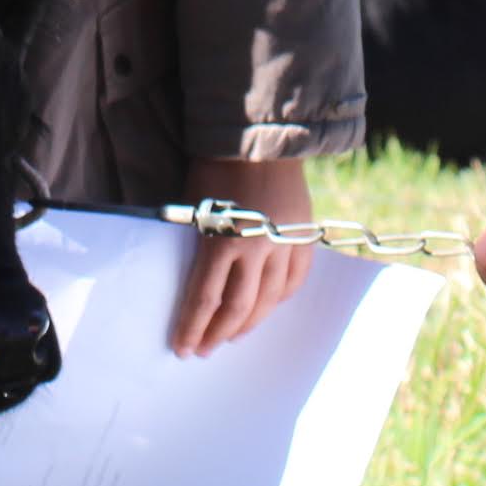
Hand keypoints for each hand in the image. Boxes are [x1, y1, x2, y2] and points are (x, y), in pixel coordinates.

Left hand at [171, 156, 313, 356]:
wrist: (260, 136)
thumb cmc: (216, 166)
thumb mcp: (194, 204)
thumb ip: (198, 242)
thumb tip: (192, 280)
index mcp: (221, 238)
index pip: (204, 299)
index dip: (192, 327)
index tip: (182, 347)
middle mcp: (255, 246)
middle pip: (237, 307)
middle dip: (218, 333)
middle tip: (205, 349)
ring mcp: (284, 242)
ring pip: (270, 299)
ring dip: (249, 323)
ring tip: (233, 336)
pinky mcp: (303, 234)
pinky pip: (296, 278)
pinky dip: (281, 297)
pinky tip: (267, 307)